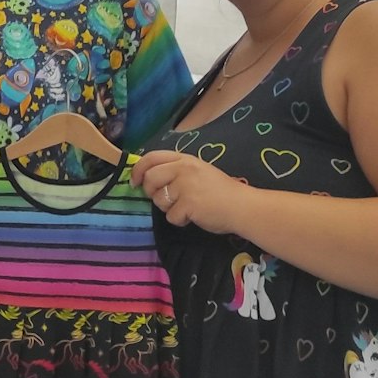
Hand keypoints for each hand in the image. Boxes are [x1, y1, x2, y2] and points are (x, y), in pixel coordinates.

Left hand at [134, 150, 254, 236]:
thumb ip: (176, 171)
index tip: (135, 181)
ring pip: (158, 200)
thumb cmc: (221, 191)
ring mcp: (186, 186)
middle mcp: (184, 169)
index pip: (152, 157)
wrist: (242, 206)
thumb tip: (148, 178)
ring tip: (187, 207)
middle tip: (165, 199)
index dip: (138, 169)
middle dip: (151, 192)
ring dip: (169, 208)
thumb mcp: (198, 171)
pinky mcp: (188, 204)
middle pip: (150, 179)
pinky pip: (171, 216)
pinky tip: (194, 215)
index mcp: (185, 159)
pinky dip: (180, 220)